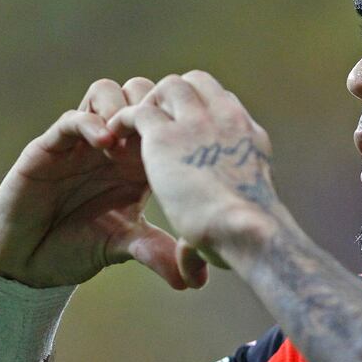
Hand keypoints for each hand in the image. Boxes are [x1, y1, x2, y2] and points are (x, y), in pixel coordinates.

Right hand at [0, 77, 202, 289]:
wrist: (31, 263)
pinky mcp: (49, 147)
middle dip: (151, 103)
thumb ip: (156, 252)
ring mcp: (81, 142)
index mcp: (138, 162)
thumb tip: (194, 281)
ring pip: (106, 93)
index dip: (176, 121)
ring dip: (121, 106)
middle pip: (139, 93)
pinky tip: (104, 144)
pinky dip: (90, 123)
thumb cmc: (80, 248)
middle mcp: (112, 145)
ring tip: (128, 140)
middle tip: (157, 131)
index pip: (163, 120)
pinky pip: (72, 119)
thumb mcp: (124, 247)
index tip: (186, 139)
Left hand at [108, 71, 282, 278]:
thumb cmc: (247, 240)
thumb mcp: (231, 226)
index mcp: (248, 137)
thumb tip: (190, 277)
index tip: (182, 133)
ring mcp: (195, 122)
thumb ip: (205, 239)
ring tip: (131, 128)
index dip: (201, 114)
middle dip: (173, 97)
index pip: (223, 105)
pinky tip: (114, 139)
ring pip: (169, 87)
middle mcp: (226, 120)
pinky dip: (124, 119)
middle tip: (153, 122)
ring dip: (149, 102)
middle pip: (198, 84)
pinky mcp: (163, 134)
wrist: (244, 231)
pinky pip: (138, 109)